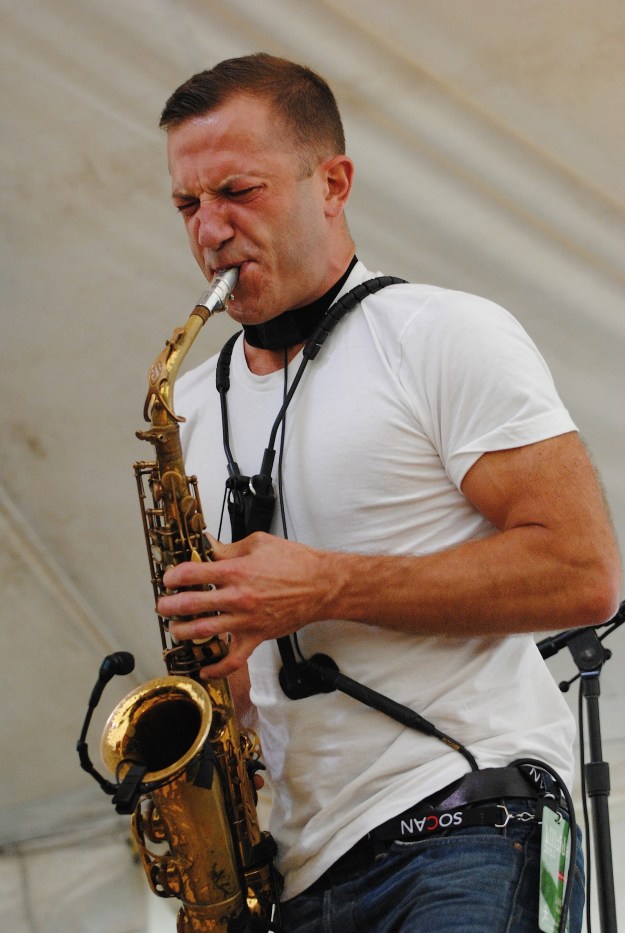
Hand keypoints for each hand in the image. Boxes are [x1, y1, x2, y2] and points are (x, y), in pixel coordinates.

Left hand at [158, 532, 336, 678]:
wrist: (322, 585)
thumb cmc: (296, 563)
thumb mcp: (259, 543)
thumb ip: (230, 548)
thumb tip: (210, 547)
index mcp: (236, 571)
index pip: (192, 574)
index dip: (174, 576)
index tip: (169, 579)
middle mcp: (238, 597)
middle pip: (191, 604)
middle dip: (170, 605)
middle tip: (164, 605)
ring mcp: (246, 620)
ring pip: (205, 631)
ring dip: (184, 632)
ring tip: (176, 629)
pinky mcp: (257, 637)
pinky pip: (233, 659)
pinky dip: (217, 668)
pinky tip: (205, 669)